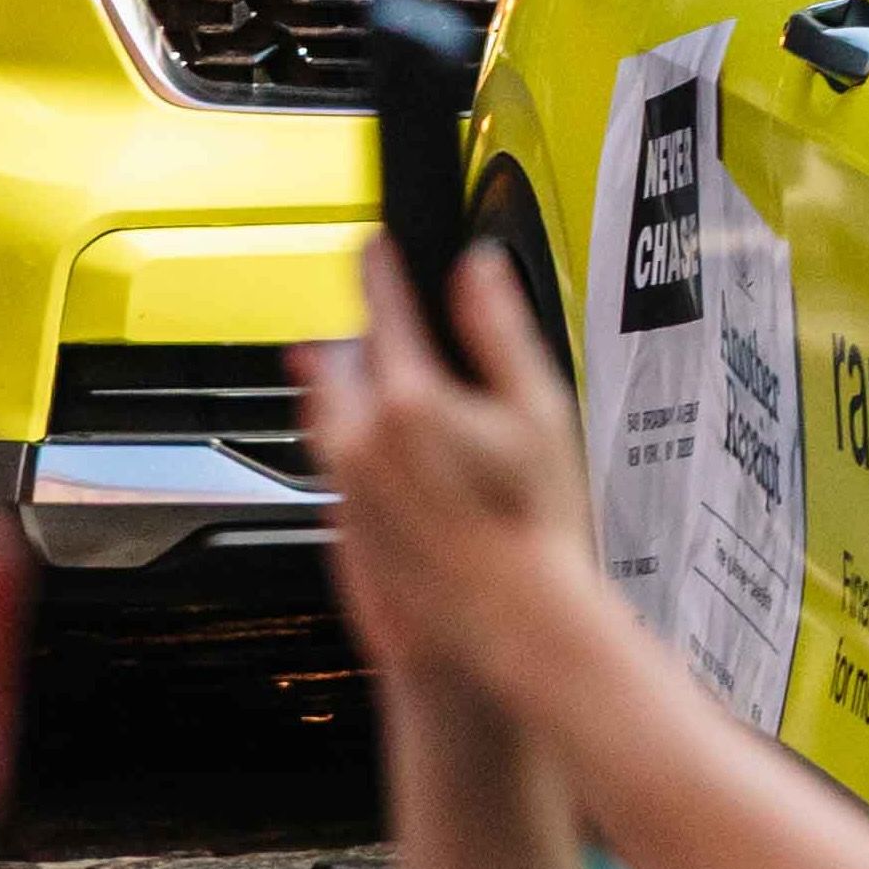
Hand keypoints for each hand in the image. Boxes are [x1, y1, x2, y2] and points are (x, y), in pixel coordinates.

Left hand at [294, 237, 634, 716]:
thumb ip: (499, 330)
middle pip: (342, 357)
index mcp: (409, 396)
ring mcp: (343, 483)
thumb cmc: (530, 526)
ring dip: (350, 388)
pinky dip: (358, 447)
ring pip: (329, 410)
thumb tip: (480, 269)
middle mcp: (360, 436)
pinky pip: (334, 463)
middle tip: (396, 331)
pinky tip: (403, 465)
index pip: (380, 306)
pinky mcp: (338, 520)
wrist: (501, 622)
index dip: (379, 267)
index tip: (375, 246)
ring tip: (392, 389)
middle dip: (365, 336)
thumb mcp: (539, 411)